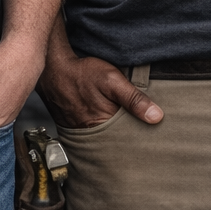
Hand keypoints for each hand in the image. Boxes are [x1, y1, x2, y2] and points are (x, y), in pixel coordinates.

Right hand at [36, 49, 161, 128]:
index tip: (155, 133)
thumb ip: (134, 99)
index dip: (142, 133)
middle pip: (117, 139)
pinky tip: (107, 120)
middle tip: (145, 131)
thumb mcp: (112, 80)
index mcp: (104, 125)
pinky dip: (102, 128)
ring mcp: (81, 130)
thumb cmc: (83, 73)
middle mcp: (91, 133)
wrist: (53, 70)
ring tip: (127, 125)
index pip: (129, 137)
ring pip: (105, 136)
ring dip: (116, 132)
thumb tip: (157, 117)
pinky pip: (92, 131)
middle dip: (130, 135)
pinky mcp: (73, 125)